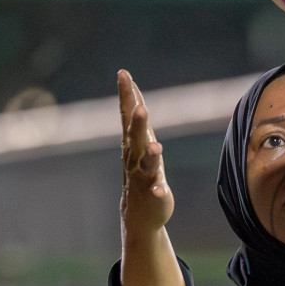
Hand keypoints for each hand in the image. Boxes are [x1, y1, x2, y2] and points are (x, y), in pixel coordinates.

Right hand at [119, 70, 173, 236]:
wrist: (138, 212)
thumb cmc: (140, 169)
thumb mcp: (138, 140)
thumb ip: (135, 115)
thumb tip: (132, 88)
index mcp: (132, 141)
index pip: (126, 114)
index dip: (125, 94)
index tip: (123, 74)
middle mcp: (134, 157)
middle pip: (135, 137)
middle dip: (137, 123)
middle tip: (140, 107)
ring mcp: (144, 176)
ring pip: (146, 163)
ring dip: (150, 154)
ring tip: (156, 146)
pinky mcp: (155, 194)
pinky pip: (156, 192)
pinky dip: (158, 191)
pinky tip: (161, 191)